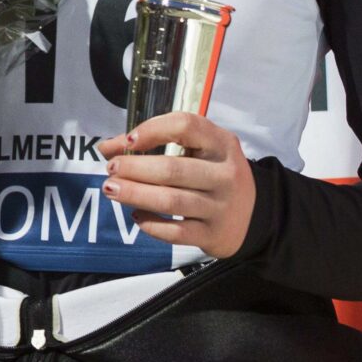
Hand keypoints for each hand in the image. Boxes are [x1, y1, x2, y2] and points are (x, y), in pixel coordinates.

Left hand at [96, 112, 254, 258]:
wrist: (254, 215)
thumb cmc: (213, 173)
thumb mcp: (197, 150)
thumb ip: (156, 142)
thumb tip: (107, 147)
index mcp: (222, 144)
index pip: (186, 126)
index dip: (152, 130)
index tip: (127, 141)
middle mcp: (225, 174)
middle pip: (172, 169)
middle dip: (135, 169)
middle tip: (111, 169)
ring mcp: (221, 207)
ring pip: (171, 201)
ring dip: (136, 194)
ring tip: (112, 189)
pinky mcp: (214, 235)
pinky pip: (177, 232)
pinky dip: (152, 225)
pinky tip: (137, 216)